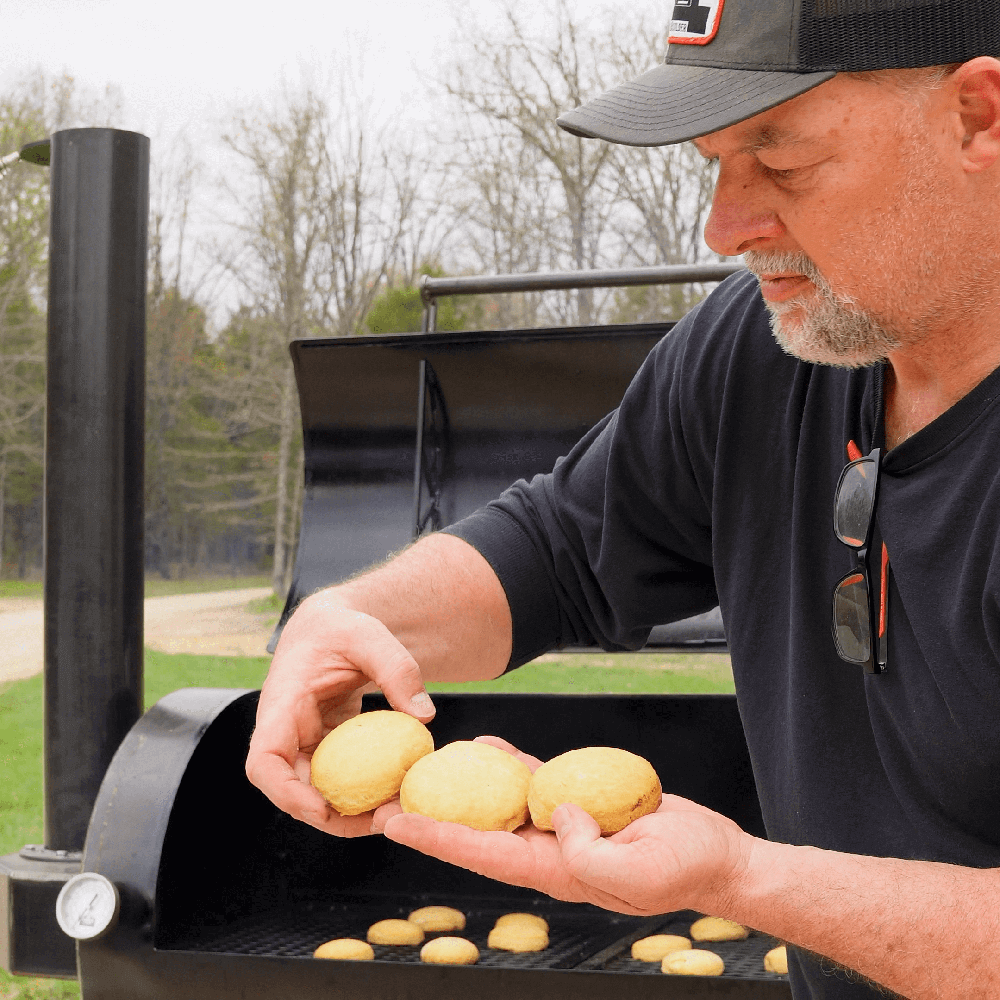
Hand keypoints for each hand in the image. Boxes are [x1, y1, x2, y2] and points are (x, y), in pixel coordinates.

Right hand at [245, 594, 435, 837]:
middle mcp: (285, 733)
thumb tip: (424, 716)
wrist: (333, 627)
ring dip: (352, 811)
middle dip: (333, 816)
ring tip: (399, 811)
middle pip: (292, 792)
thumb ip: (397, 668)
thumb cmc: (343, 627)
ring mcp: (304, 745)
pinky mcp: (325, 750)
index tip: (323, 809)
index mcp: (282, 705)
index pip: (264, 762)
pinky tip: (398, 793)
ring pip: (317, 793)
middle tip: (385, 819)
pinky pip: (337, 782)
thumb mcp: (369, 635)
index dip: (286, 794)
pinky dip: (364, 793)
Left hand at [377, 737, 751, 915]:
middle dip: (435, 818)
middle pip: (479, 833)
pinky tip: (491, 746)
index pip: (483, 856)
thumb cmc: (686, 867)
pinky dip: (512, 763)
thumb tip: (554, 814)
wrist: (718, 855)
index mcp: (558, 873)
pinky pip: (536, 780)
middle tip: (390, 801)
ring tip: (432, 767)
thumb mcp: (642, 873)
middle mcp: (551, 851)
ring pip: (503, 804)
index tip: (397, 825)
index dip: (437, 839)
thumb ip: (590, 854)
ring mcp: (565, 827)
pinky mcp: (582, 802)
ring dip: (467, 788)